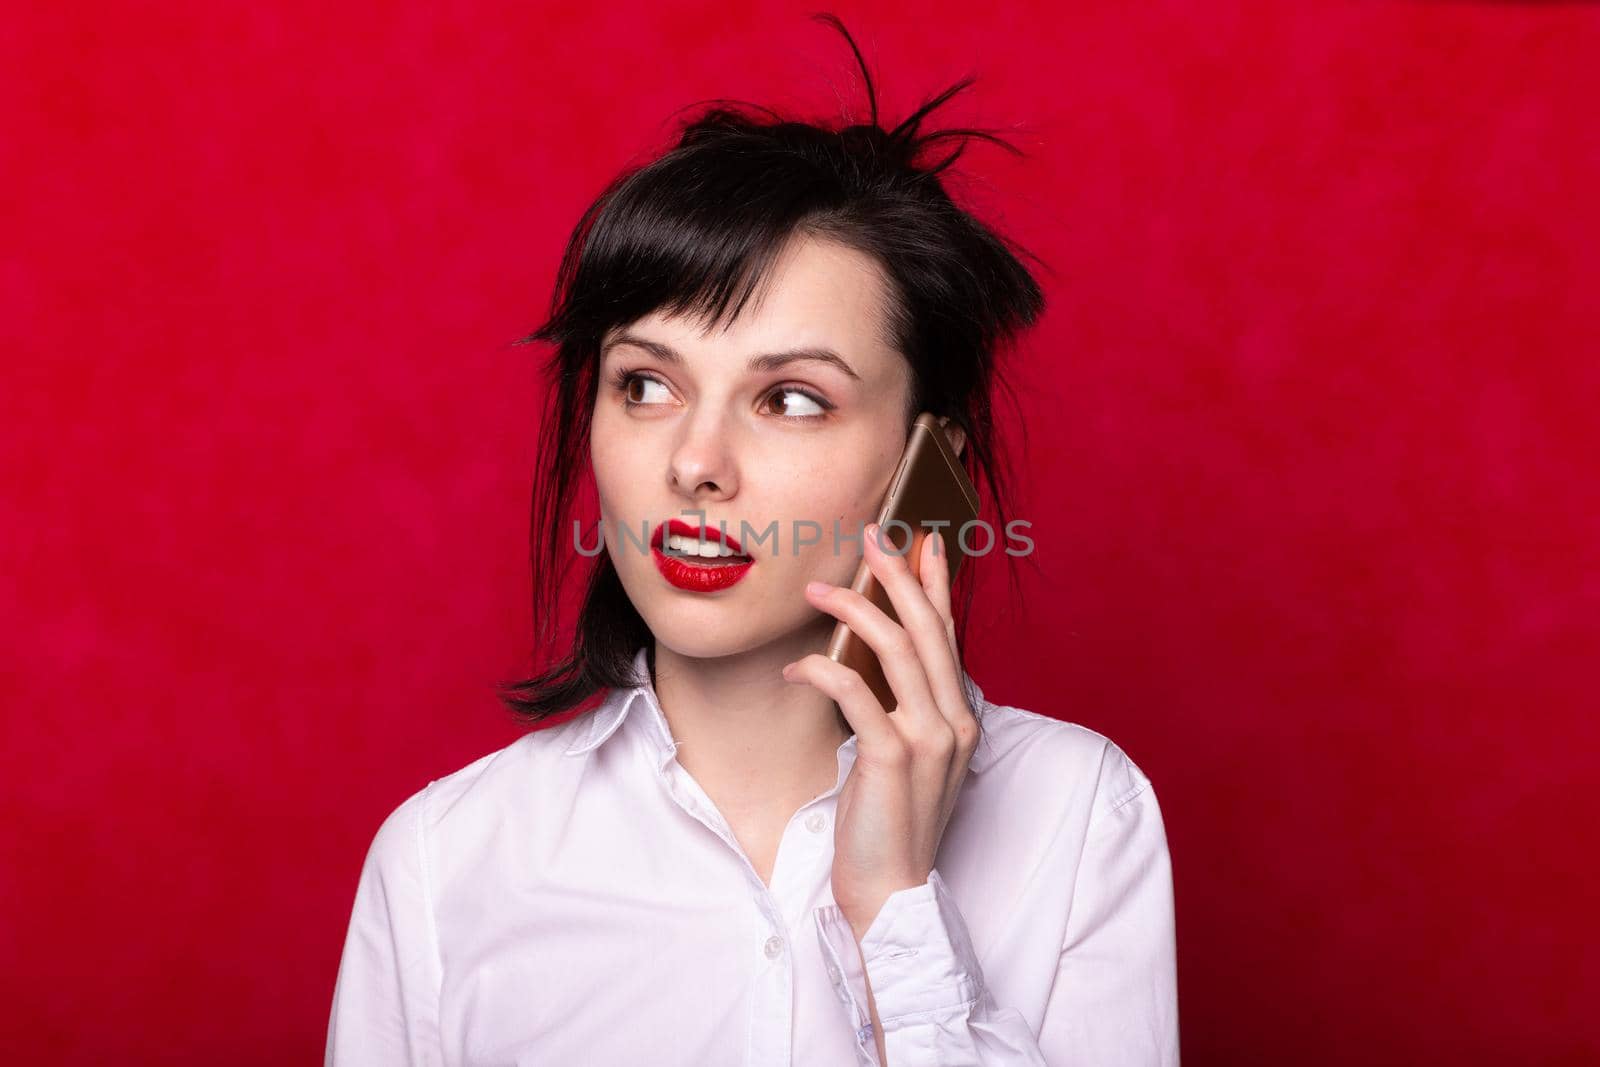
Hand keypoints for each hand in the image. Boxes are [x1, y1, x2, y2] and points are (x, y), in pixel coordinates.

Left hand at [782, 522, 980, 939]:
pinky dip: (824, 671)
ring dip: (856, 611)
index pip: (949, 635)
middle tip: (871, 536)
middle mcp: (953, 722)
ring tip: (819, 589)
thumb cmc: (889, 823)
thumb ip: (902, 709)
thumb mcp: (905, 757)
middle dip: (898, 576)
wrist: (892, 891)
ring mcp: (928, 740)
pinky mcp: (893, 759)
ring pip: (897, 651)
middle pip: (927, 629)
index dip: (936, 585)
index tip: (921, 541)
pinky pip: (856, 695)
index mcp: (960, 718)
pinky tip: (797, 667)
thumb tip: (871, 659)